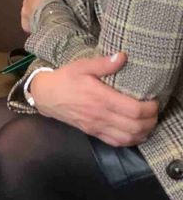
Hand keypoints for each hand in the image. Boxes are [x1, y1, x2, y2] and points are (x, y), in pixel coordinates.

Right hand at [30, 52, 158, 145]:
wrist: (45, 95)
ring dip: (143, 132)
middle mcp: (100, 115)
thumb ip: (103, 63)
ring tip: (147, 122)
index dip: (150, 108)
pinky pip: (116, 142)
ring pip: (128, 138)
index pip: (134, 110)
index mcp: (100, 98)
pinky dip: (130, 140)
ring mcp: (96, 126)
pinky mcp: (92, 132)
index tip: (154, 101)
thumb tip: (123, 57)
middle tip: (154, 111)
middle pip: (136, 126)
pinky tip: (135, 133)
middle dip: (150, 120)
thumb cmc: (64, 79)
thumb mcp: (82, 66)